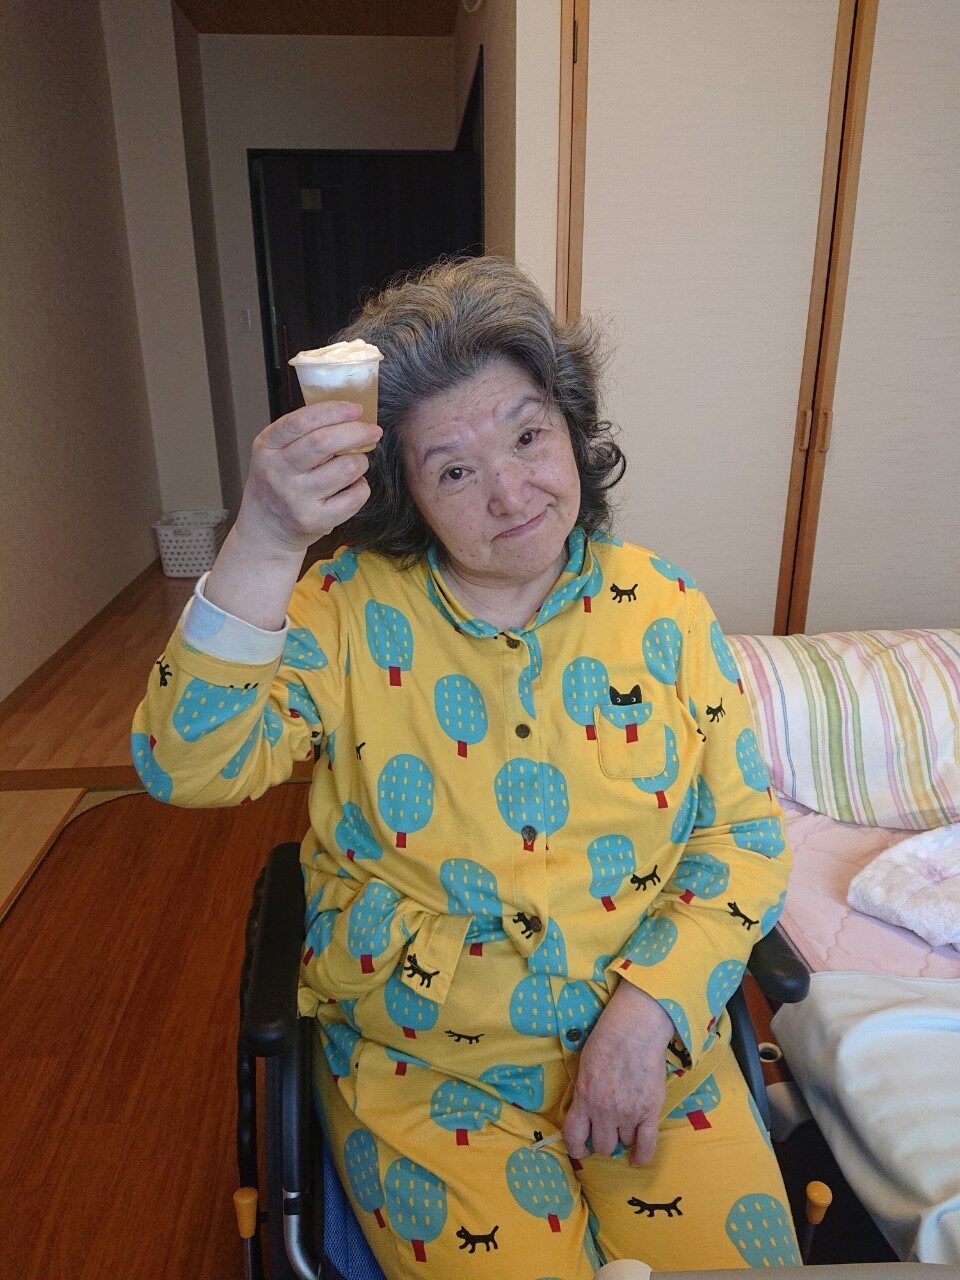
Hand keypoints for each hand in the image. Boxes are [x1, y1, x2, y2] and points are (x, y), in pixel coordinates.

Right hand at [238, 400, 381, 552]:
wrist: (265, 529)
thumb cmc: (277, 483)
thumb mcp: (274, 451)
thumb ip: (302, 433)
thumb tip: (348, 414)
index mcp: (267, 447)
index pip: (301, 421)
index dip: (333, 411)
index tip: (356, 409)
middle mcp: (279, 472)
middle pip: (324, 443)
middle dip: (356, 432)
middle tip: (373, 431)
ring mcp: (296, 498)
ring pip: (345, 469)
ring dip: (360, 461)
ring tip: (356, 463)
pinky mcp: (315, 519)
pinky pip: (354, 497)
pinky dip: (361, 487)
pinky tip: (353, 486)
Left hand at [562, 980, 674, 1166]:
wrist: (635, 1029)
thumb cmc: (607, 1041)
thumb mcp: (584, 1067)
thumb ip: (584, 1093)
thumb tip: (585, 1113)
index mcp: (584, 1098)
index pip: (573, 1136)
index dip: (576, 1147)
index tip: (581, 1147)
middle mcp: (604, 1111)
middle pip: (601, 1145)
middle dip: (602, 1141)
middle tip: (607, 1131)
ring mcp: (628, 1113)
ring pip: (623, 1143)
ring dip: (623, 1137)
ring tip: (625, 1124)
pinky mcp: (650, 1111)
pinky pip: (646, 1146)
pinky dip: (641, 1156)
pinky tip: (637, 1159)